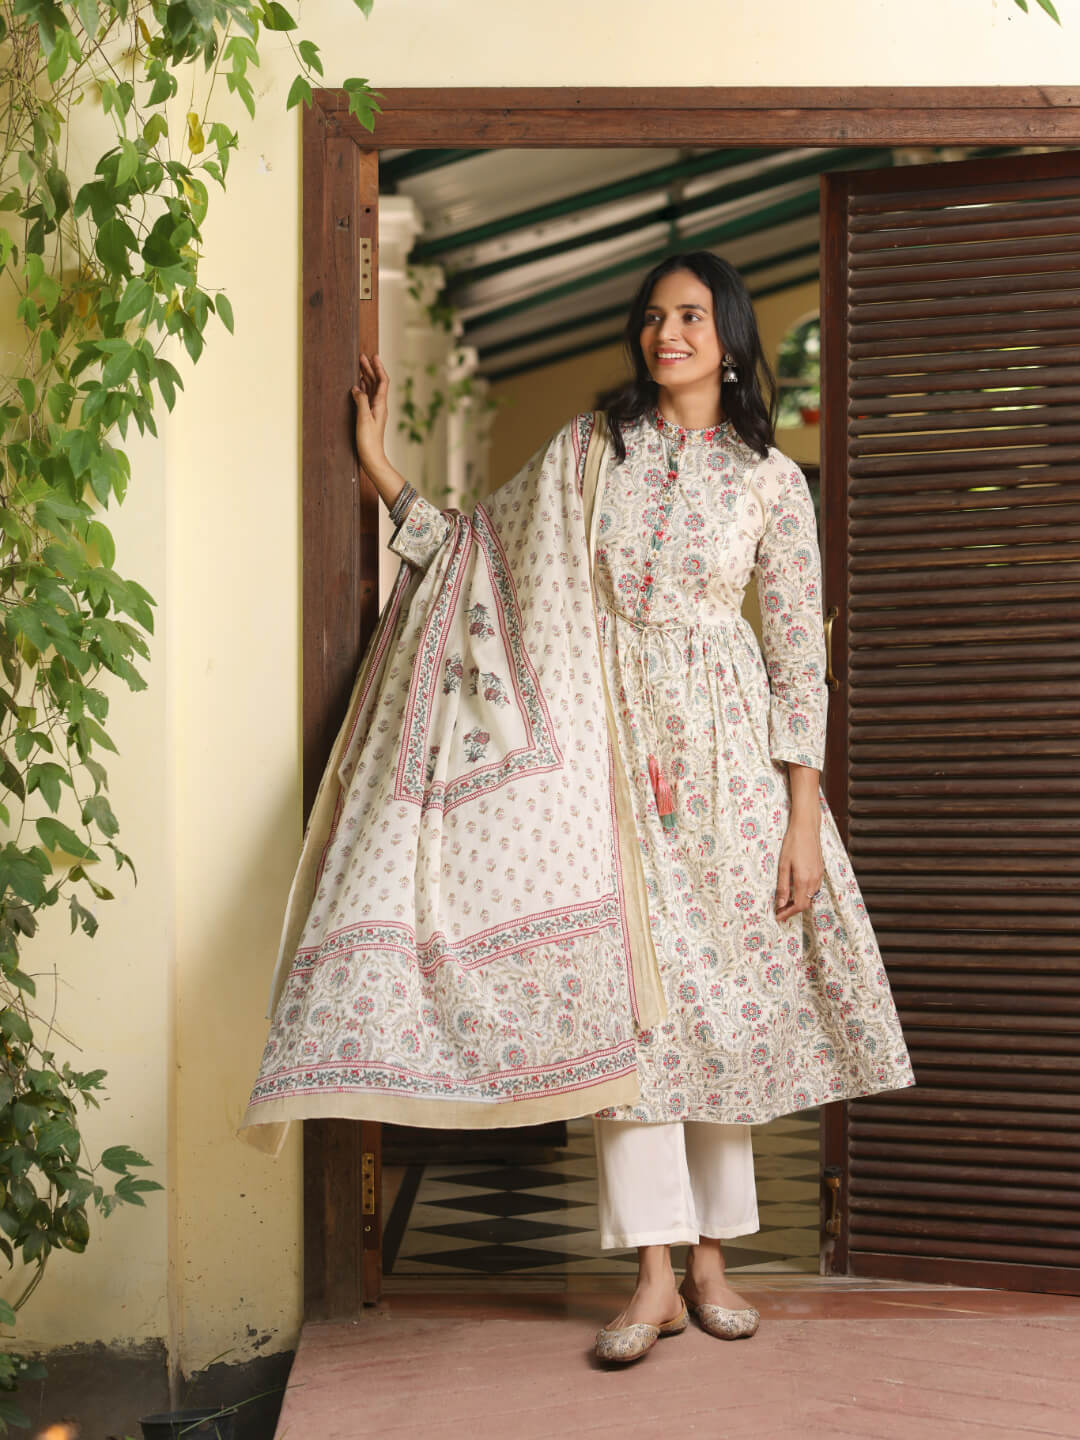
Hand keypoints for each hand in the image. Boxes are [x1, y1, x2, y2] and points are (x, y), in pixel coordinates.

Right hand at [351, 352, 389, 474]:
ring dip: (367, 377)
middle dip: (371, 369)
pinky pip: (367, 397)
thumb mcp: (364, 419)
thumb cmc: (369, 441)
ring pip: (372, 389)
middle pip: (377, 383)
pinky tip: (359, 385)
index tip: (373, 356)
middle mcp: (380, 406)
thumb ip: (361, 401)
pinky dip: (363, 388)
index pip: (382, 381)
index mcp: (380, 405)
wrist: (372, 458)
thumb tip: (357, 388)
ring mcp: (375, 411)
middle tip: (362, 357)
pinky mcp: (370, 417)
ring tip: (360, 366)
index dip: (378, 368)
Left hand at [774, 814, 823, 921]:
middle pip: (806, 903)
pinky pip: (814, 888)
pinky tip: (796, 890)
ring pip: (811, 897)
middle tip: (780, 910)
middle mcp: (814, 880)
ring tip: (786, 902)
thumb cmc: (792, 844)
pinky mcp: (820, 870)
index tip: (778, 916)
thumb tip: (781, 904)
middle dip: (793, 910)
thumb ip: (783, 886)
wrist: (807, 828)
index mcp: (804, 880)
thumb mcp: (783, 865)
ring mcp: (819, 875)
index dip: (788, 913)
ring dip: (799, 902)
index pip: (799, 906)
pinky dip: (805, 894)